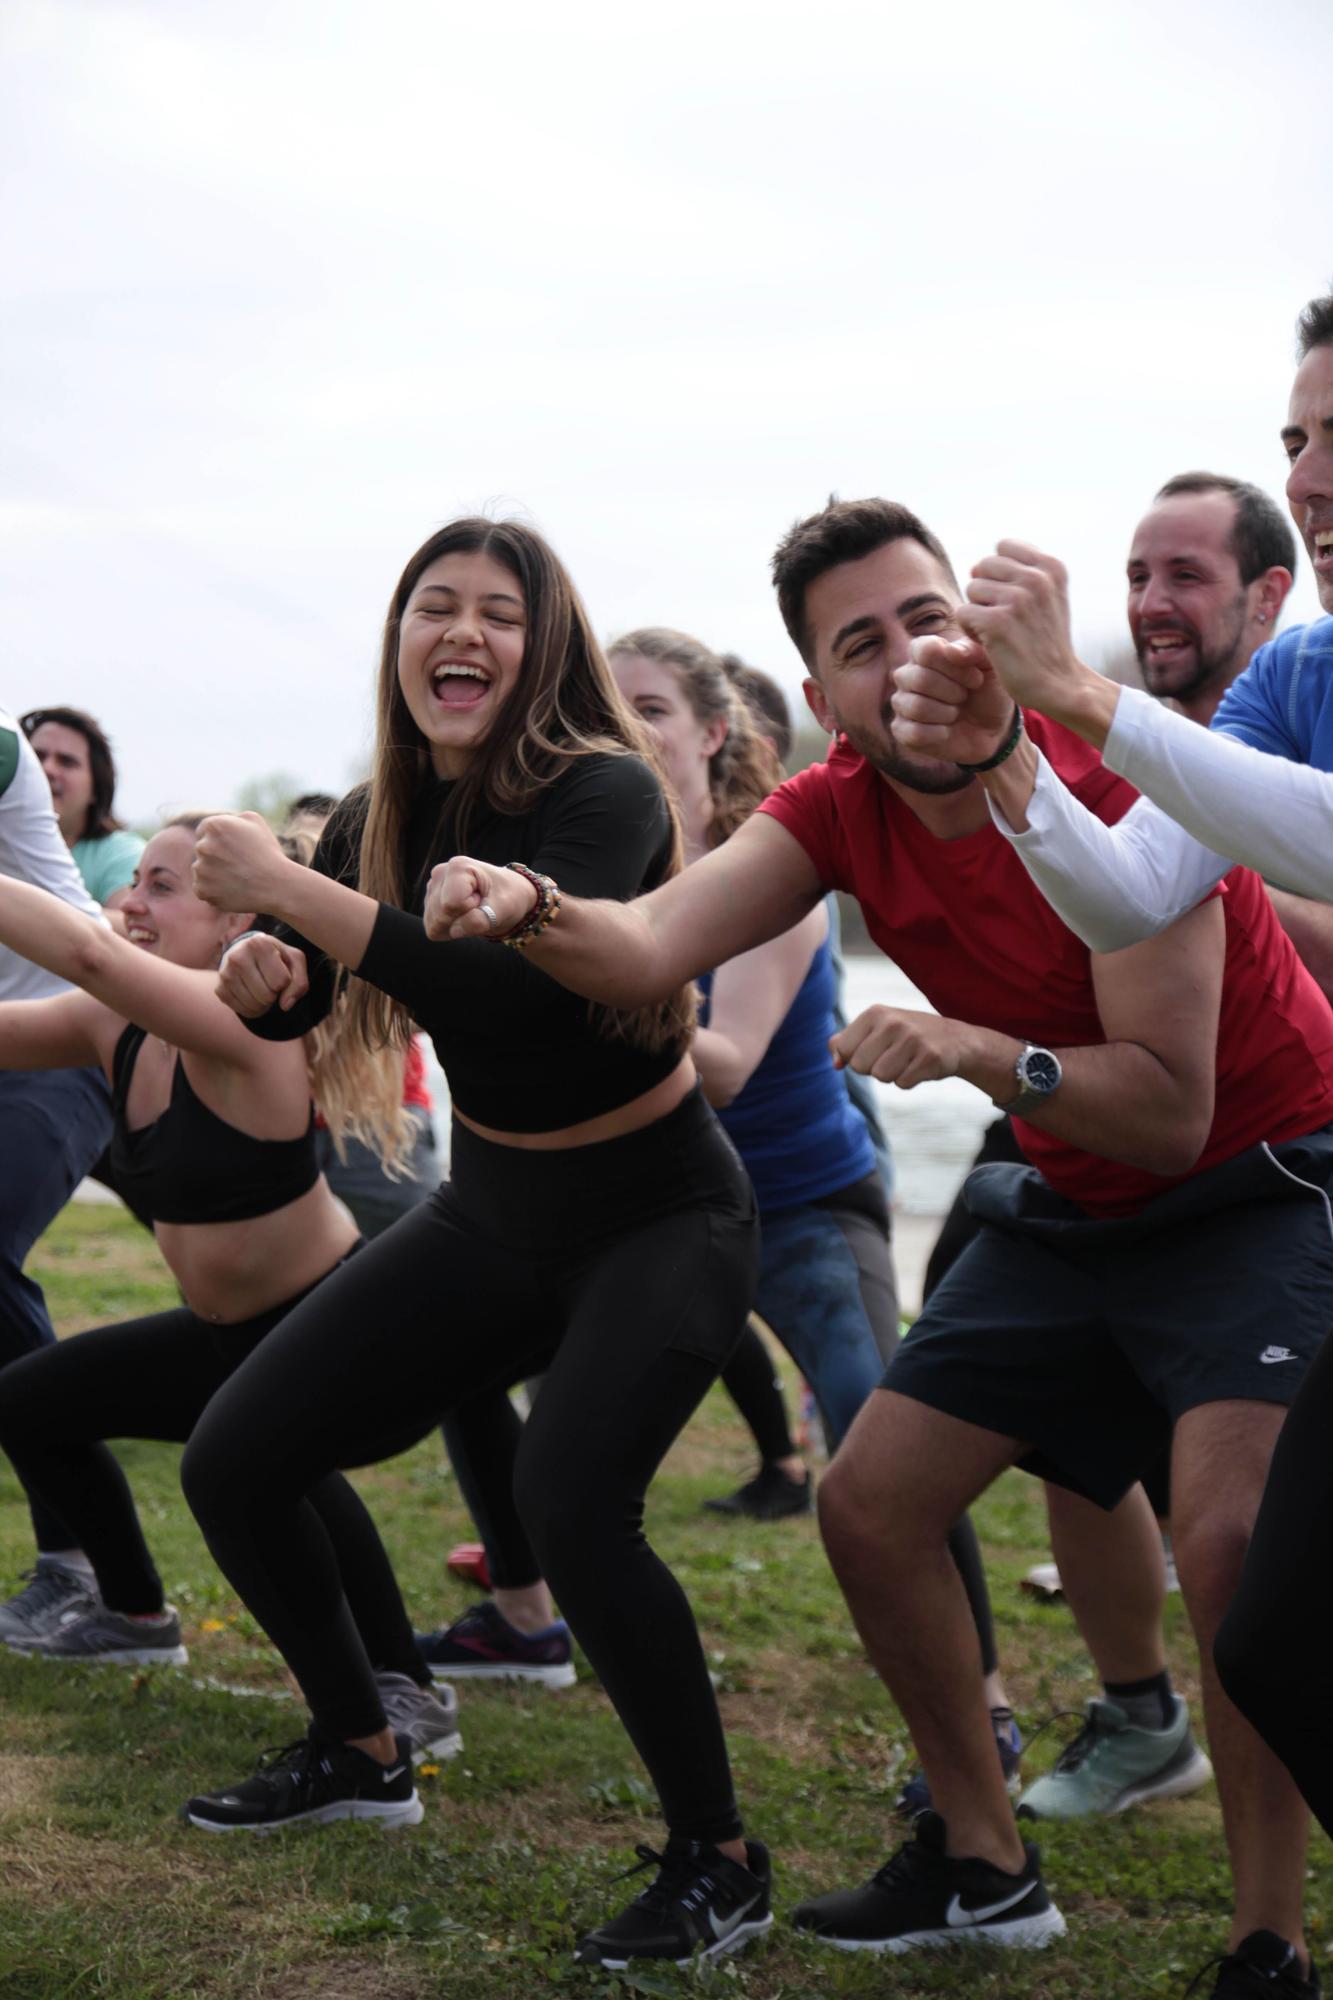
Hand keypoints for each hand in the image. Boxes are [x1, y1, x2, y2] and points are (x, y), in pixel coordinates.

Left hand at [193, 813, 291, 913]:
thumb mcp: (256, 822)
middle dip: (216, 856)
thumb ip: (234, 818)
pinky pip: (203, 889)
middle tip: (238, 864)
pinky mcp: (202, 890)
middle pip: (202, 850)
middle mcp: (202, 846)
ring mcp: (200, 870)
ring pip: (202, 870)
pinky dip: (214, 891)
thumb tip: (224, 822)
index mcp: (214, 826)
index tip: (231, 848)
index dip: (219, 839)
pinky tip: (233, 890)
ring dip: (214, 873)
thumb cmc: (268, 852)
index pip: (204, 831)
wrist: (275, 886)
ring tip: (237, 878)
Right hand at [215, 934, 309, 1016]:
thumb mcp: (295, 961)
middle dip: (274, 994)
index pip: (281, 982)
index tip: (280, 971)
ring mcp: (225, 973)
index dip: (285, 982)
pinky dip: (253, 1009)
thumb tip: (285, 1006)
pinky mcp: (219, 989)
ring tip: (262, 988)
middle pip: (267, 996)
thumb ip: (299, 982)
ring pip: (255, 1005)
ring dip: (265, 1003)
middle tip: (270, 982)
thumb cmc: (276, 957)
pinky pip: (243, 1011)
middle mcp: (237, 956)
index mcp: (258, 944)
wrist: (248, 953)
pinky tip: (253, 995)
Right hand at [422, 857, 536, 941]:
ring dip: (456, 925)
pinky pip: (434, 929)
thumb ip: (479, 920)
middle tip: (479, 905)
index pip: (451, 904)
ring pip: (435, 924)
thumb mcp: (503, 909)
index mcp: (458, 867)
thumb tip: (454, 931)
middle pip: (441, 914)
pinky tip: (463, 917)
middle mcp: (439, 874)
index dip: (471, 909)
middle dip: (463, 919)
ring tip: (472, 910)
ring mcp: (431, 889)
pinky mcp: (429, 903)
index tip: (484, 898)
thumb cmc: (508, 897)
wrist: (507, 896)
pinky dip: (450, 929)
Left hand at [830, 1005, 975, 1088]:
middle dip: (873, 1068)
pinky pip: (902, 1084)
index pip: (844, 1049)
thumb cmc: (907, 1036)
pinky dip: (909, 1081)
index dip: (855, 1057)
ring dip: (892, 1076)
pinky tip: (920, 1066)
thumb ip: (846, 1042)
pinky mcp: (930, 1058)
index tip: (873, 1049)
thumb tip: (835, 1064)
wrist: (955, 1040)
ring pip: (881, 1076)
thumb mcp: (876, 1029)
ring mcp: (913, 1039)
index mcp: (875, 1013)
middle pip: (860, 1066)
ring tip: (906, 1061)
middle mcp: (893, 1022)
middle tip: (892, 1056)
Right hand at [892, 635, 1011, 764]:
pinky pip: (914, 732)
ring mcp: (902, 703)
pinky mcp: (902, 731)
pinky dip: (939, 734)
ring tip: (956, 713)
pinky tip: (947, 731)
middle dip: (953, 692)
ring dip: (947, 713)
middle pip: (919, 678)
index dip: (954, 666)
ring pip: (916, 707)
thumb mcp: (990, 669)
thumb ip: (975, 652)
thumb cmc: (987, 694)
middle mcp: (907, 675)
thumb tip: (952, 651)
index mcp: (924, 653)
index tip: (976, 678)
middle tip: (965, 697)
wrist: (989, 731)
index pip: (924, 649)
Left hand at [959, 541, 1083, 710]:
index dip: (998, 572)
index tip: (1011, 597)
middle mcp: (1036, 578)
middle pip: (983, 566)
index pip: (1003, 546)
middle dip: (986, 591)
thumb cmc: (1046, 640)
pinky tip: (989, 643)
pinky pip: (963, 612)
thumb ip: (1025, 571)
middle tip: (1003, 617)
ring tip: (999, 631)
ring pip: (972, 589)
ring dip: (978, 611)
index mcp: (1051, 566)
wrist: (1059, 683)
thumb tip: (980, 563)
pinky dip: (970, 630)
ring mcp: (1017, 599)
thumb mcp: (1049, 596)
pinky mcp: (998, 623)